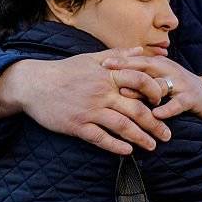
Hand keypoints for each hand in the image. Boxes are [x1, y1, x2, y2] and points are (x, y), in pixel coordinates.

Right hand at [0, 47, 171, 155]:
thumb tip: (141, 51)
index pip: (139, 80)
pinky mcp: (77, 125)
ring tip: (152, 146)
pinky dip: (115, 146)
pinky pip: (100, 138)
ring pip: (121, 126)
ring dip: (140, 138)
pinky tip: (127, 151)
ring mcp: (89, 110)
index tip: (163, 101)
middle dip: (155, 123)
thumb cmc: (64, 70)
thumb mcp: (91, 58)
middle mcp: (101, 92)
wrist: (34, 84)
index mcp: (106, 74)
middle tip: (167, 134)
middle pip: (136, 108)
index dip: (155, 90)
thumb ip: (118, 55)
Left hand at [102, 55, 201, 124]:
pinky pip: (177, 103)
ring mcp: (180, 83)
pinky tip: (156, 114)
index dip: (120, 60)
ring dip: (142, 90)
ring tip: (123, 93)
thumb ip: (141, 75)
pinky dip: (167, 108)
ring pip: (159, 85)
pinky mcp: (190, 98)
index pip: (137, 59)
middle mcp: (169, 70)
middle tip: (107, 72)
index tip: (101, 62)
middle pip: (146, 67)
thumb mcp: (159, 77)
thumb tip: (116, 74)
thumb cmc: (176, 88)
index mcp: (159, 64)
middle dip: (126, 68)